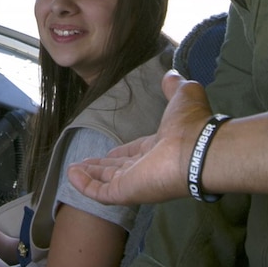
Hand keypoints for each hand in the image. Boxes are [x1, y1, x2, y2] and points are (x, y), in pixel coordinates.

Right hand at [69, 71, 206, 206]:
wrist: (196, 149)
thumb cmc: (191, 124)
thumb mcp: (182, 96)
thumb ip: (174, 86)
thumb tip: (171, 73)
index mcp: (159, 149)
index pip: (135, 155)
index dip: (121, 153)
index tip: (108, 152)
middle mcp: (147, 169)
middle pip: (118, 170)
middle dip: (100, 167)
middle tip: (82, 163)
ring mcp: (136, 183)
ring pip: (107, 181)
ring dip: (89, 175)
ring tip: (71, 168)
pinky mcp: (126, 192)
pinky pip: (100, 192)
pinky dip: (84, 186)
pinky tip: (71, 174)